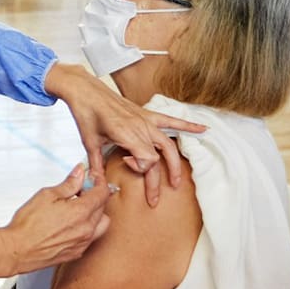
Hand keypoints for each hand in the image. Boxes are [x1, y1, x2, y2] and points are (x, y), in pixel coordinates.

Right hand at [0, 164, 110, 277]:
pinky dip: (87, 228)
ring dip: (94, 214)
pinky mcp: (76, 253)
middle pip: (102, 208)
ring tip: (77, 208)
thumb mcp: (47, 195)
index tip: (92, 178)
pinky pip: (90, 238)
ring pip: (101, 224)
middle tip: (79, 191)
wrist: (18, 250)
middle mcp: (87, 229)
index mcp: (81, 212)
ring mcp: (83, 243)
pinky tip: (71, 224)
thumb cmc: (28, 225)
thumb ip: (68, 184)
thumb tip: (79, 173)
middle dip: (95, 196)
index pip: (102, 193)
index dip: (98, 182)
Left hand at [43, 63, 204, 205]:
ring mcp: (145, 119)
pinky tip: (203, 130)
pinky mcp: (146, 113)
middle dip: (158, 179)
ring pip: (168, 144)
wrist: (85, 90)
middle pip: (159, 157)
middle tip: (155, 198)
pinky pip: (171, 120)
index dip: (139, 168)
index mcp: (128, 133)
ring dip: (174, 164)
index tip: (125, 161)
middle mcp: (141, 127)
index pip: (147, 159)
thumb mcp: (89, 142)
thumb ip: (96, 165)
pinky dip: (188, 126)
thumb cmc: (86, 113)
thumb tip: (96, 185)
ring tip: (175, 182)